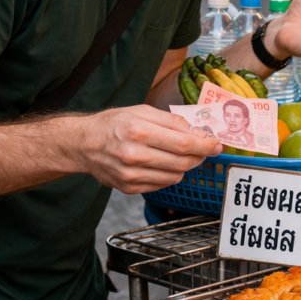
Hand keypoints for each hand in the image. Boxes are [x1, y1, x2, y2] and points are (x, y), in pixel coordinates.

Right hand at [77, 106, 220, 193]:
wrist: (83, 144)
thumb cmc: (113, 124)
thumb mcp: (142, 111)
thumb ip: (173, 122)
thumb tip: (199, 134)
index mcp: (139, 132)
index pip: (183, 144)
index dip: (205, 146)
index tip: (217, 144)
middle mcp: (134, 155)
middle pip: (182, 163)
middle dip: (200, 156)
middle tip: (206, 149)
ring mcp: (131, 175)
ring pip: (175, 176)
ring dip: (186, 166)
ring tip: (183, 154)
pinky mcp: (129, 188)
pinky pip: (162, 184)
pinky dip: (170, 175)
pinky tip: (164, 163)